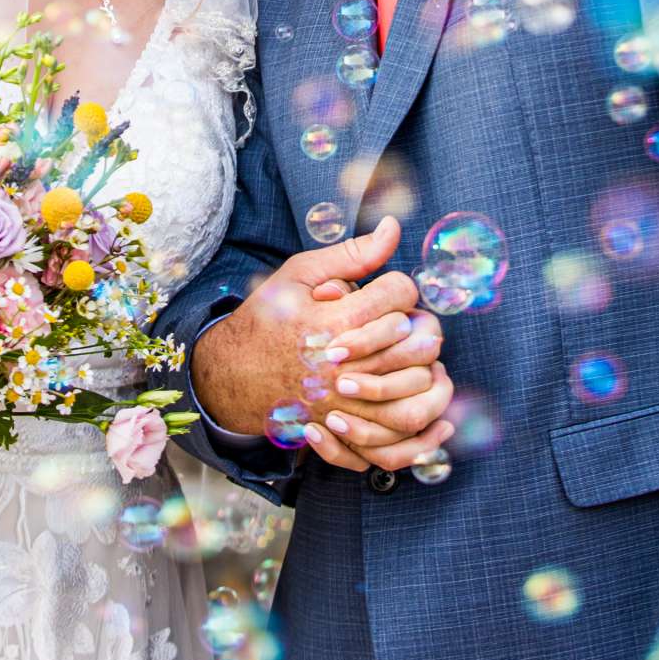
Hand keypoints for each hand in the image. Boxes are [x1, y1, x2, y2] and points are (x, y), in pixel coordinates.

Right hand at [190, 218, 450, 472]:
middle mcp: (346, 363)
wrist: (232, 374)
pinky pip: (398, 431)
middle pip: (417, 339)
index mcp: (336, 320)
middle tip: (409, 321)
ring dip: (426, 367)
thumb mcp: (301, 274)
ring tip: (417, 355)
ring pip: (416, 387)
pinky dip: (420, 417)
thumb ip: (352, 253)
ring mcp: (347, 400)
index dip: (400, 286)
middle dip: (420, 324)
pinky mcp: (347, 428)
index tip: (388, 290)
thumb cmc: (268, 318)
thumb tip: (392, 228)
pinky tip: (421, 397)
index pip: (401, 292)